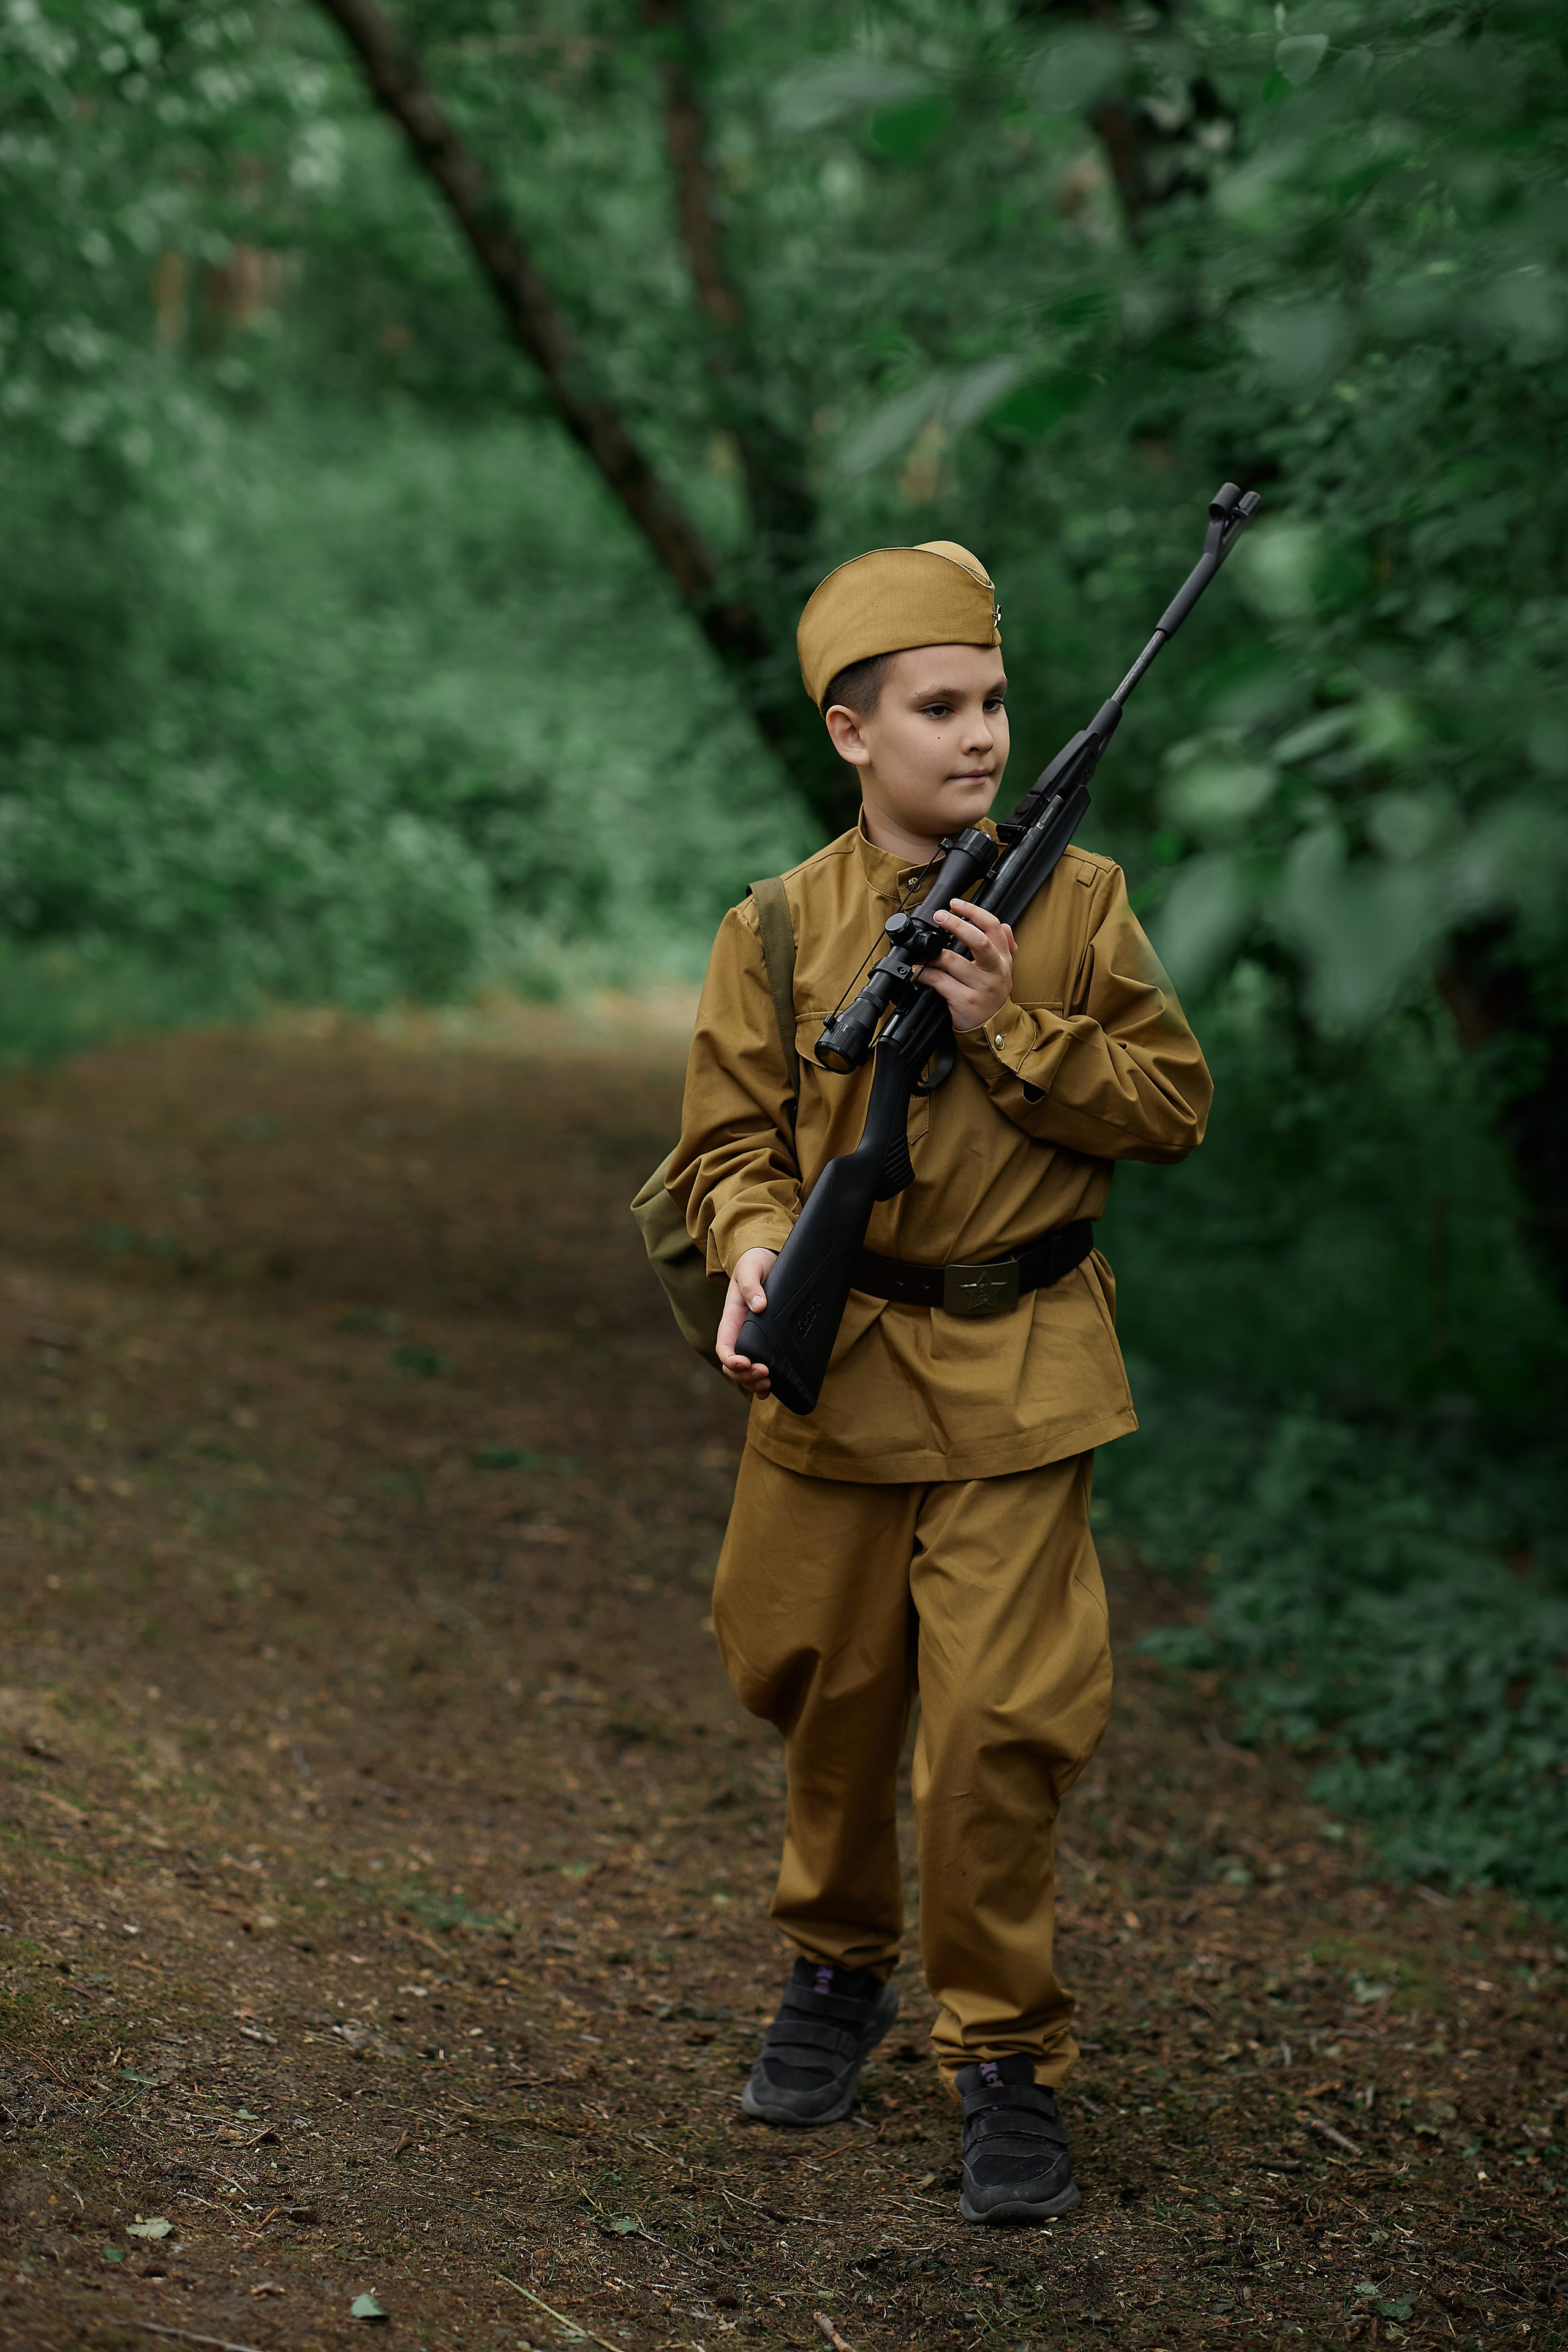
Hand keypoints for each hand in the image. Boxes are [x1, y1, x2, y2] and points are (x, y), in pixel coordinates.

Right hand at [716, 1247, 777, 1397]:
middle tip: (765, 1374)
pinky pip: (759, 1369)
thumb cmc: (755, 1264)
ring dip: (753, 1382)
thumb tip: (759, 1306)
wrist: (768, 1260)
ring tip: (768, 1383)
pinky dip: (761, 1383)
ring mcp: (752, 1341)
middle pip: (733, 1367)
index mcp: (731, 1319)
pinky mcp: (766, 1343)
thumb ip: (750, 1285)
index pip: (724, 1348)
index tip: (746, 1362)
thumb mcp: (750, 1268)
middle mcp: (739, 1334)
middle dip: (746, 1375)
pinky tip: (770, 1389)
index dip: (732, 1360)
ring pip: (745, 1373)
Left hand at [916, 899, 1016, 1031]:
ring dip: (932, 955)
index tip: (955, 904)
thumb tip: (1005, 925)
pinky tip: (917, 973)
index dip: (974, 912)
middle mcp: (995, 972)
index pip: (993, 928)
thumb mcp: (1006, 972)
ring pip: (951, 961)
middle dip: (956, 924)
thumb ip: (1008, 948)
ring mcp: (980, 987)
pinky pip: (939, 981)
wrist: (992, 1031)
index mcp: (1004, 960)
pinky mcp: (964, 1001)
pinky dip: (923, 975)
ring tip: (922, 954)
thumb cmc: (992, 998)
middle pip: (978, 941)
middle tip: (939, 916)